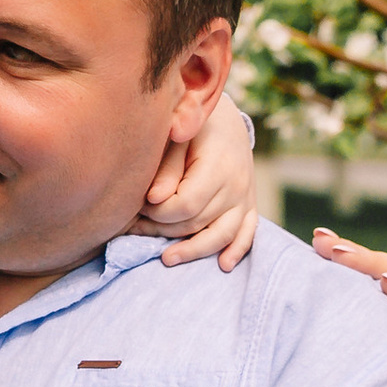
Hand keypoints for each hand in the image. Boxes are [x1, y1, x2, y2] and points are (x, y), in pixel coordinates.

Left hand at [135, 106, 258, 271]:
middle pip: (198, 222)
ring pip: (222, 234)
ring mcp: (245, 197)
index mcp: (217, 166)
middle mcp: (236, 185)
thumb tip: (154, 199)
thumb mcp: (178, 138)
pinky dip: (237, 250)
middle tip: (136, 229)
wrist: (225, 121)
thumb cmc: (193, 128)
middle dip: (164, 230)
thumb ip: (167, 168)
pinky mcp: (249, 204)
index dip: (159, 213)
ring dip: (194, 250)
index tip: (140, 207)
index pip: (186, 205)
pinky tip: (223, 265)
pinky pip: (248, 232)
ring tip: (166, 258)